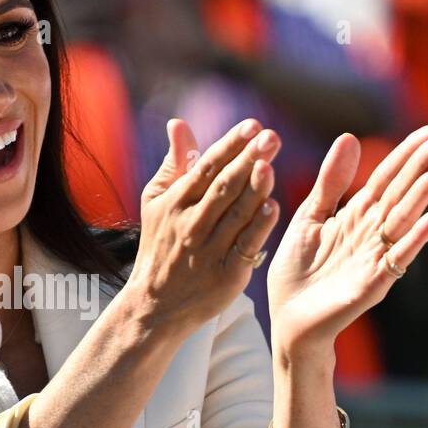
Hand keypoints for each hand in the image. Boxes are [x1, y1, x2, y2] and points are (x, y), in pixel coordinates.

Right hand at [125, 116, 280, 337]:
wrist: (155, 305)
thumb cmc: (160, 245)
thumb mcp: (156, 202)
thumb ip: (174, 163)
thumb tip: (178, 123)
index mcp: (177, 203)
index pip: (206, 168)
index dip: (229, 146)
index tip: (252, 126)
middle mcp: (192, 224)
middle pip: (224, 187)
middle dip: (247, 160)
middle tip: (271, 137)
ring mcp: (209, 250)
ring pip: (236, 214)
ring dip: (255, 188)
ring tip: (271, 164)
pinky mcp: (226, 274)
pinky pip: (245, 246)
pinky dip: (258, 227)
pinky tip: (272, 207)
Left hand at [266, 125, 427, 359]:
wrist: (287, 319)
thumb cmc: (298, 271)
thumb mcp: (309, 217)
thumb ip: (330, 183)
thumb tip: (349, 137)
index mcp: (355, 215)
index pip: (386, 178)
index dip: (406, 154)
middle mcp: (371, 233)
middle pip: (400, 194)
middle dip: (422, 167)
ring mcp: (375, 258)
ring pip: (403, 220)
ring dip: (424, 195)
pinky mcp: (372, 284)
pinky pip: (397, 258)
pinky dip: (415, 239)